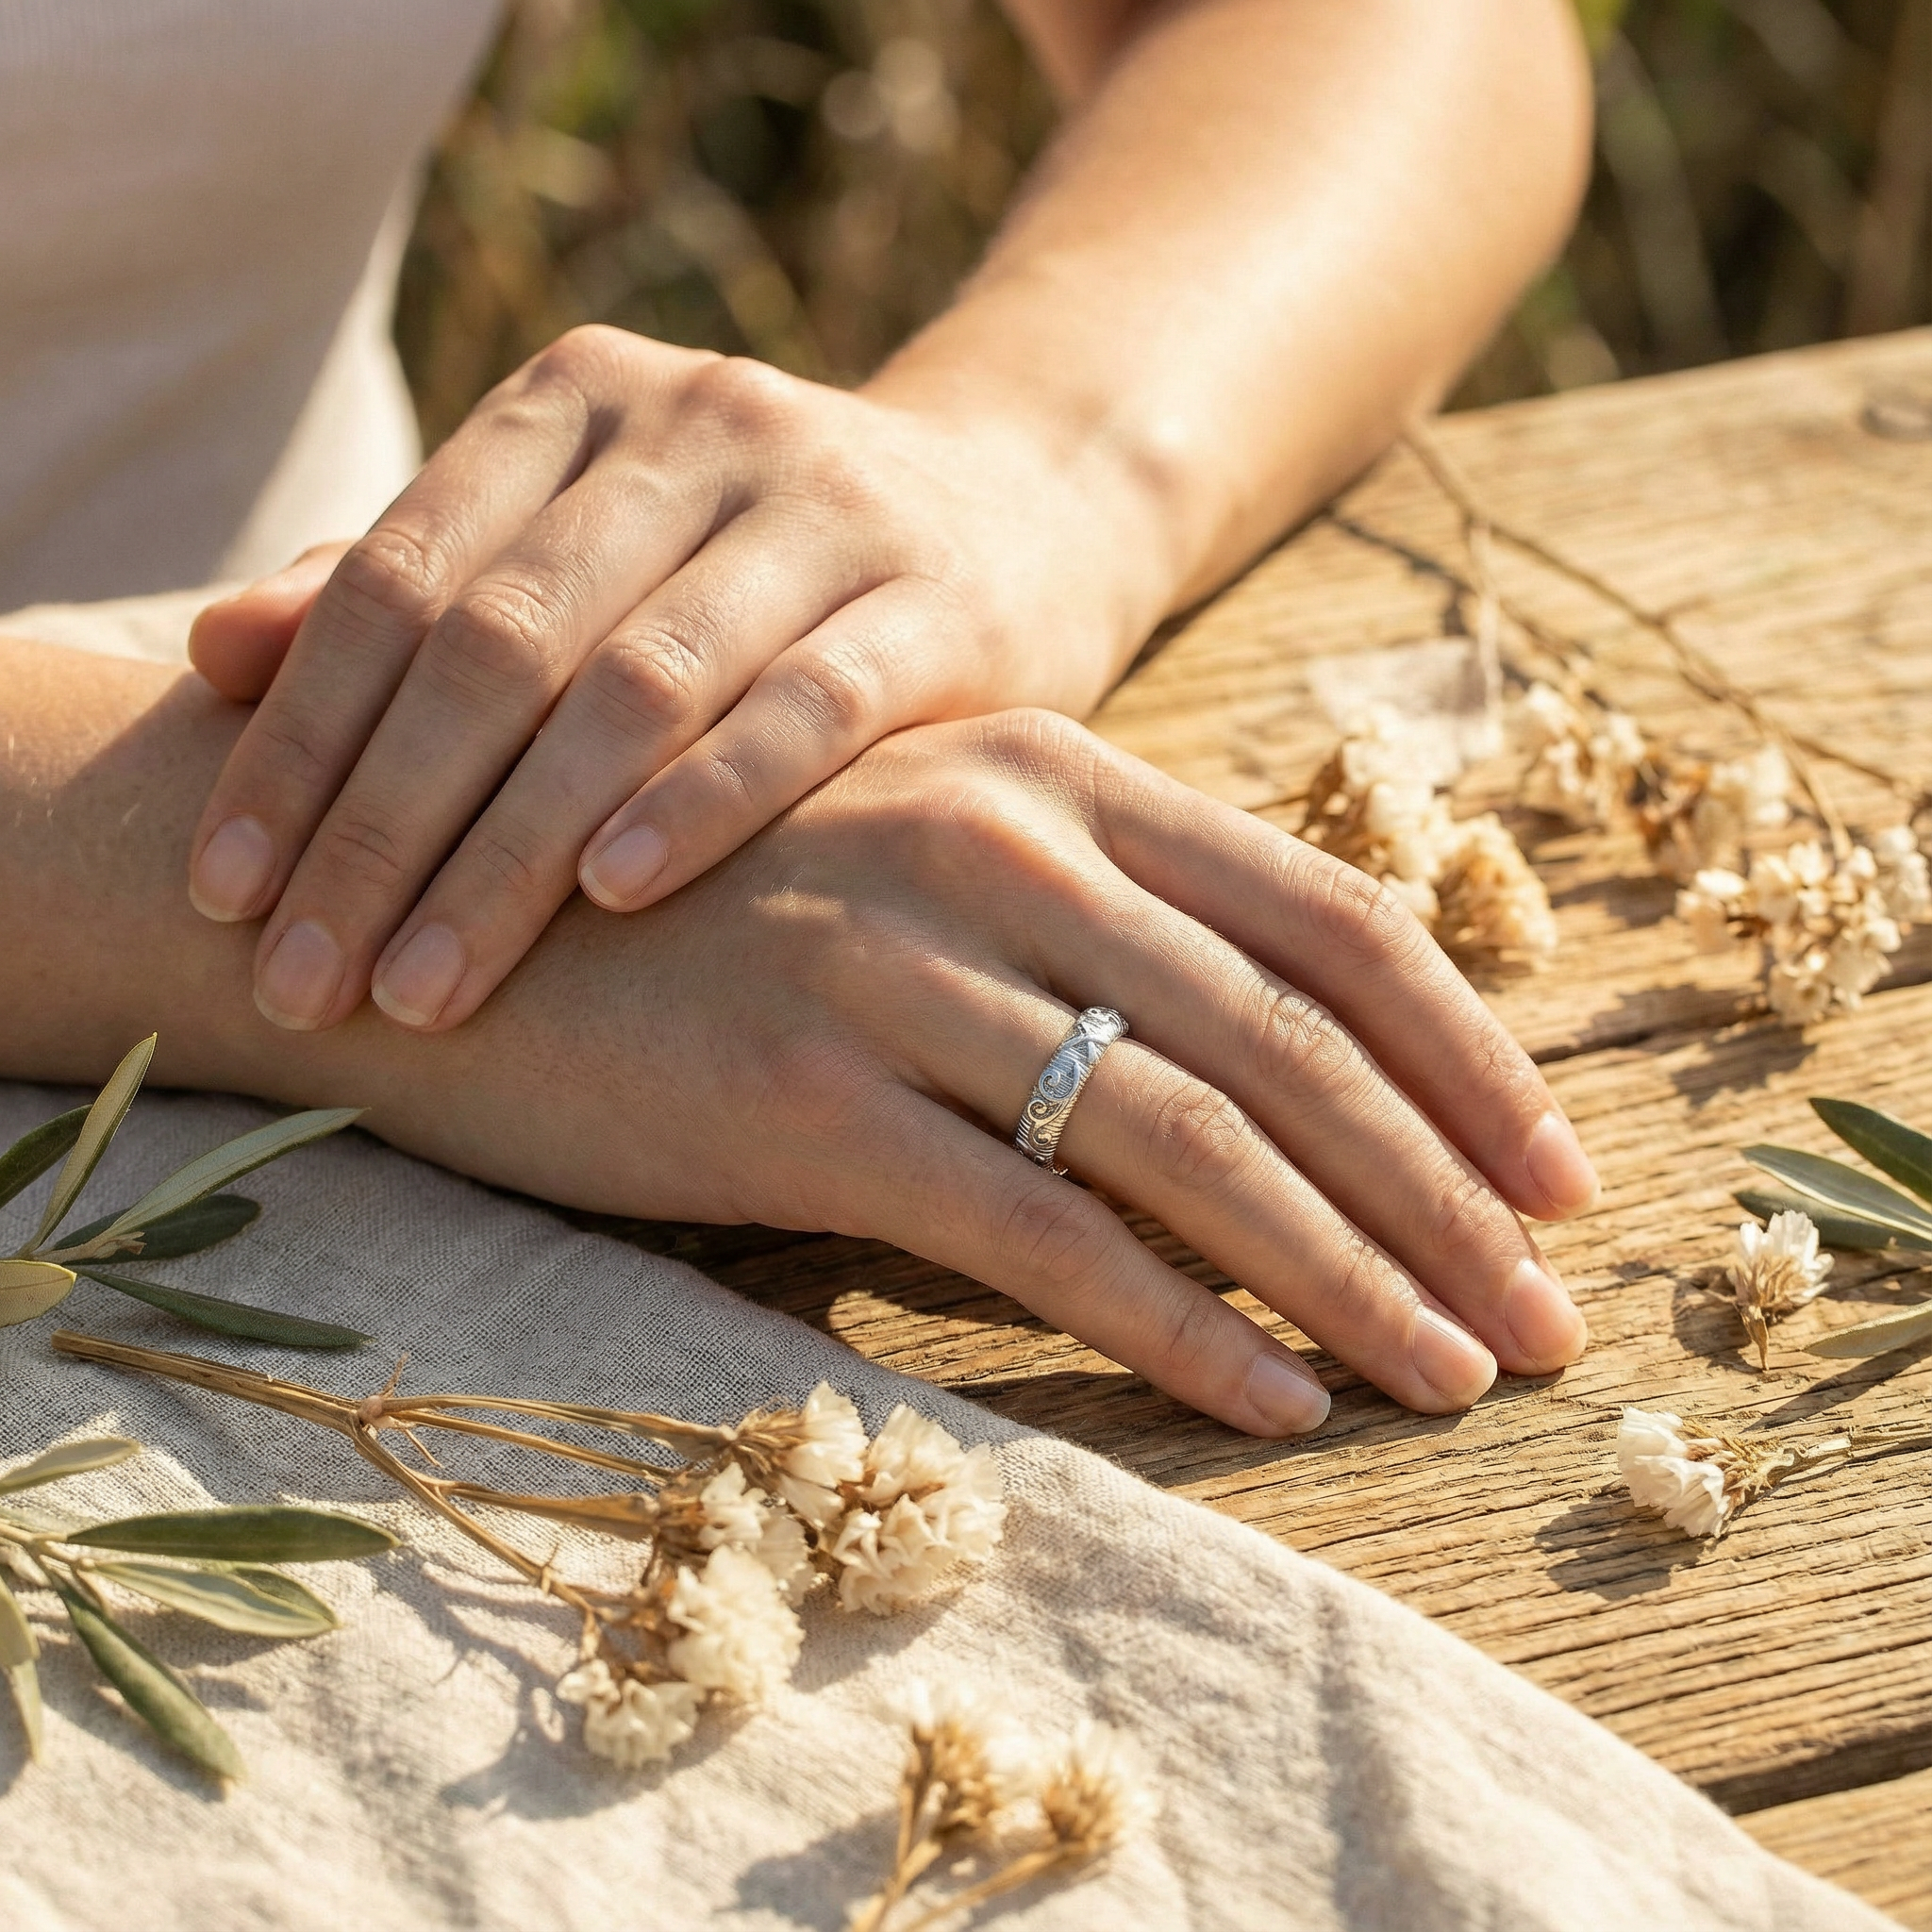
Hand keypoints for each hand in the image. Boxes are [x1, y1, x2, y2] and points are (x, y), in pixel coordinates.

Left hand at [185, 327, 1164, 1036]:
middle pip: (498, 640)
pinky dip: (702, 798)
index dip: (297, 741)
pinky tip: (616, 892)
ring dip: (512, 848)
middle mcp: (694, 425)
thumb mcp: (590, 552)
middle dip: (383, 826)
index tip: (224, 896)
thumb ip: (416, 590)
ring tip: (424, 985)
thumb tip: (212, 654)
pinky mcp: (939, 601)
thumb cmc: (761, 567)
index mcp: (576, 403)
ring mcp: (825, 505)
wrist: (1023, 513)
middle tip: (308, 980)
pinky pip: (805, 706)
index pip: (395, 577)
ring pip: (634, 683)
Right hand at [374, 710, 1596, 1433]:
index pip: (1332, 923)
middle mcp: (1001, 848)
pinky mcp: (804, 1094)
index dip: (1471, 1058)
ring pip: (1190, 1143)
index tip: (1560, 1178)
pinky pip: (1038, 1228)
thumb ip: (1094, 925)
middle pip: (1296, 1044)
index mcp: (1055, 777)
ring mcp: (899, 966)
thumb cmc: (717, 896)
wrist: (457, 903)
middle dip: (1448, 1198)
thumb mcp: (926, 858)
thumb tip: (1285, 1064)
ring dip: (1347, 1277)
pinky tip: (1266, 1403)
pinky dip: (1175, 1324)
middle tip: (1548, 1324)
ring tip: (1445, 1377)